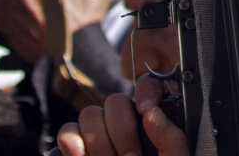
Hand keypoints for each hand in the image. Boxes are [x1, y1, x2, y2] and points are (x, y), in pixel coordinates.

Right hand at [56, 76, 188, 155]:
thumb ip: (170, 138)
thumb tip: (150, 112)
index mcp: (150, 123)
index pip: (144, 90)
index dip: (144, 97)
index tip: (146, 115)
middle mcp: (124, 124)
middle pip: (113, 102)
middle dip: (121, 131)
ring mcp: (98, 135)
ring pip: (90, 114)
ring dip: (99, 140)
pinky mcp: (76, 150)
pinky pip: (68, 132)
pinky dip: (72, 143)